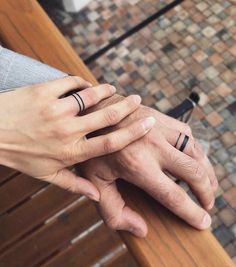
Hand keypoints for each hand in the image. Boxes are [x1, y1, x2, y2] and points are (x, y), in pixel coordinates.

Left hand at [0, 76, 155, 200]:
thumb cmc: (18, 155)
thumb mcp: (45, 174)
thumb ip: (73, 184)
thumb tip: (95, 196)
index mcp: (71, 151)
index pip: (111, 143)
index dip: (133, 133)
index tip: (147, 123)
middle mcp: (68, 130)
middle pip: (107, 117)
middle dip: (126, 106)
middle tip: (138, 98)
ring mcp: (56, 109)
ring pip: (90, 96)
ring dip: (105, 91)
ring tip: (113, 89)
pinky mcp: (44, 92)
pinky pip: (70, 82)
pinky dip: (80, 82)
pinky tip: (84, 84)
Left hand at [78, 98, 217, 236]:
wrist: (93, 110)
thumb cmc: (91, 146)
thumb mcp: (94, 181)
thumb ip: (113, 210)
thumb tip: (141, 229)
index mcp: (136, 164)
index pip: (173, 195)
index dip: (191, 212)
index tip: (203, 222)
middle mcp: (153, 145)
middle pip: (193, 172)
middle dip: (206, 192)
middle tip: (208, 203)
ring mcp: (160, 128)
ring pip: (196, 151)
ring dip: (206, 170)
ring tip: (208, 184)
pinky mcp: (162, 117)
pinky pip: (187, 134)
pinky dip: (195, 149)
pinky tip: (193, 158)